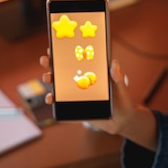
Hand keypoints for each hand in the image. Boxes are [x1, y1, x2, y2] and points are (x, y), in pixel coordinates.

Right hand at [39, 54, 157, 148]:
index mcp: (91, 72)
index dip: (63, 53)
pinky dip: (53, 100)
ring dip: (49, 80)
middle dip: (50, 64)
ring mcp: (76, 94)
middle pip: (62, 70)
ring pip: (58, 85)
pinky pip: (61, 103)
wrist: (121, 120)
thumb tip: (115, 62)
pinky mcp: (75, 108)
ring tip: (47, 78)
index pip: (75, 60)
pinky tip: (51, 99)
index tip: (54, 47)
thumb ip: (118, 76)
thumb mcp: (121, 86)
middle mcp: (81, 82)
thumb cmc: (122, 100)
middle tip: (45, 60)